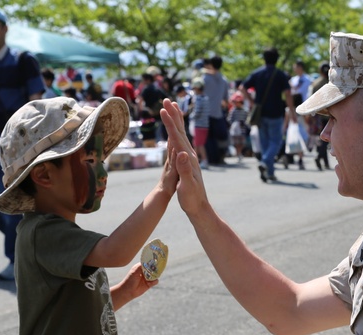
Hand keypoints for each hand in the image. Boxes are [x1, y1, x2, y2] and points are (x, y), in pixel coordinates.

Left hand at [119, 262, 156, 301]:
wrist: (128, 291)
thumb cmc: (130, 280)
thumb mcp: (135, 271)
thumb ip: (141, 266)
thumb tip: (149, 263)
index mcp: (140, 267)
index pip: (148, 262)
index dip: (151, 261)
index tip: (156, 260)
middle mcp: (145, 272)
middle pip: (153, 268)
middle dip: (155, 268)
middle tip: (157, 268)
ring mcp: (147, 278)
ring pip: (155, 274)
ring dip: (155, 275)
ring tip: (152, 276)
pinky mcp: (149, 284)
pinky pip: (155, 281)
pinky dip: (154, 281)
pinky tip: (149, 283)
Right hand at [160, 101, 209, 217]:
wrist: (199, 207)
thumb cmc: (192, 198)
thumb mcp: (187, 185)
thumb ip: (185, 170)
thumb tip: (182, 153)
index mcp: (188, 158)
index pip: (177, 137)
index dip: (170, 123)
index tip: (163, 110)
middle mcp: (189, 155)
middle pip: (180, 131)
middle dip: (173, 115)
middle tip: (167, 100)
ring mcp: (189, 157)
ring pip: (181, 134)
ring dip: (176, 120)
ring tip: (172, 108)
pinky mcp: (187, 161)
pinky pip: (181, 141)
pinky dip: (176, 132)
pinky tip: (175, 130)